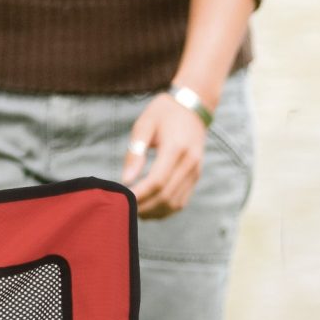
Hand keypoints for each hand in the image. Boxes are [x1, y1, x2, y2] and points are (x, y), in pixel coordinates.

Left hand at [120, 92, 207, 218]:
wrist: (192, 106)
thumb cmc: (163, 113)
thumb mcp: (144, 124)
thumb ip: (135, 152)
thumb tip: (126, 180)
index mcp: (176, 148)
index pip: (157, 181)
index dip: (140, 195)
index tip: (123, 200)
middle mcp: (189, 162)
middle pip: (166, 196)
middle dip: (145, 207)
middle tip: (125, 210)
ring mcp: (195, 171)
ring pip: (175, 203)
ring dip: (155, 212)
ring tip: (136, 212)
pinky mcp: (196, 176)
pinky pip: (182, 201)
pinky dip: (166, 210)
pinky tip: (150, 210)